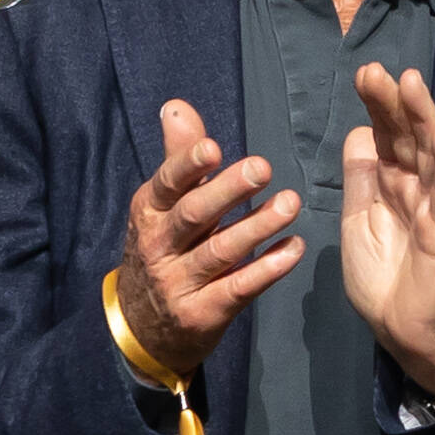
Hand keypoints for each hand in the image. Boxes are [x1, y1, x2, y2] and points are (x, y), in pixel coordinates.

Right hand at [117, 98, 302, 379]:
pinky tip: (294, 249)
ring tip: (290, 204)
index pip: (167, 185)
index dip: (187, 166)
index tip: (213, 147)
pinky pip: (237, 289)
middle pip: (194, 215)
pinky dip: (267, 270)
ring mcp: (178, 283)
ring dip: (257, 227)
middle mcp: (159, 245)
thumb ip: (178, 158)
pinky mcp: (202, 313)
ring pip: (219, 252)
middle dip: (228, 191)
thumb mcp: (161, 207)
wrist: (140, 328)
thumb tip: (177, 106)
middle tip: (263, 167)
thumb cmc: (161, 250)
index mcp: (148, 212)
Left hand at [342, 63, 434, 404]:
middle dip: (393, 102)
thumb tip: (360, 133)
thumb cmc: (386, 283)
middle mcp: (418, 188)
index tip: (365, 76)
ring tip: (410, 82)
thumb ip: (360, 181)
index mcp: (393, 186)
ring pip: (431, 152)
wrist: (409, 335)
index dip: (378, 107)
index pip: (387, 136)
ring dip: (422, 116)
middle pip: (408, 135)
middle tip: (375, 71)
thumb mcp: (357, 223)